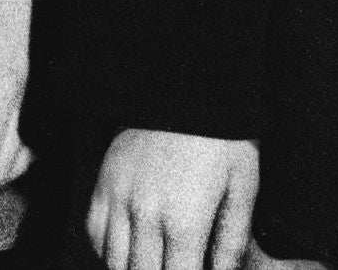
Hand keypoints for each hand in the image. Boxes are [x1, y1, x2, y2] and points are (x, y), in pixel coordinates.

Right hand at [87, 126, 262, 269]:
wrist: (188, 85)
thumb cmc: (222, 136)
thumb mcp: (243, 188)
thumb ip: (232, 242)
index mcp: (184, 221)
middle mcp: (145, 214)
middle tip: (175, 266)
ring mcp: (119, 197)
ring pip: (114, 263)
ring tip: (153, 263)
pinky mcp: (104, 181)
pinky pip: (94, 232)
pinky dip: (108, 251)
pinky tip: (129, 250)